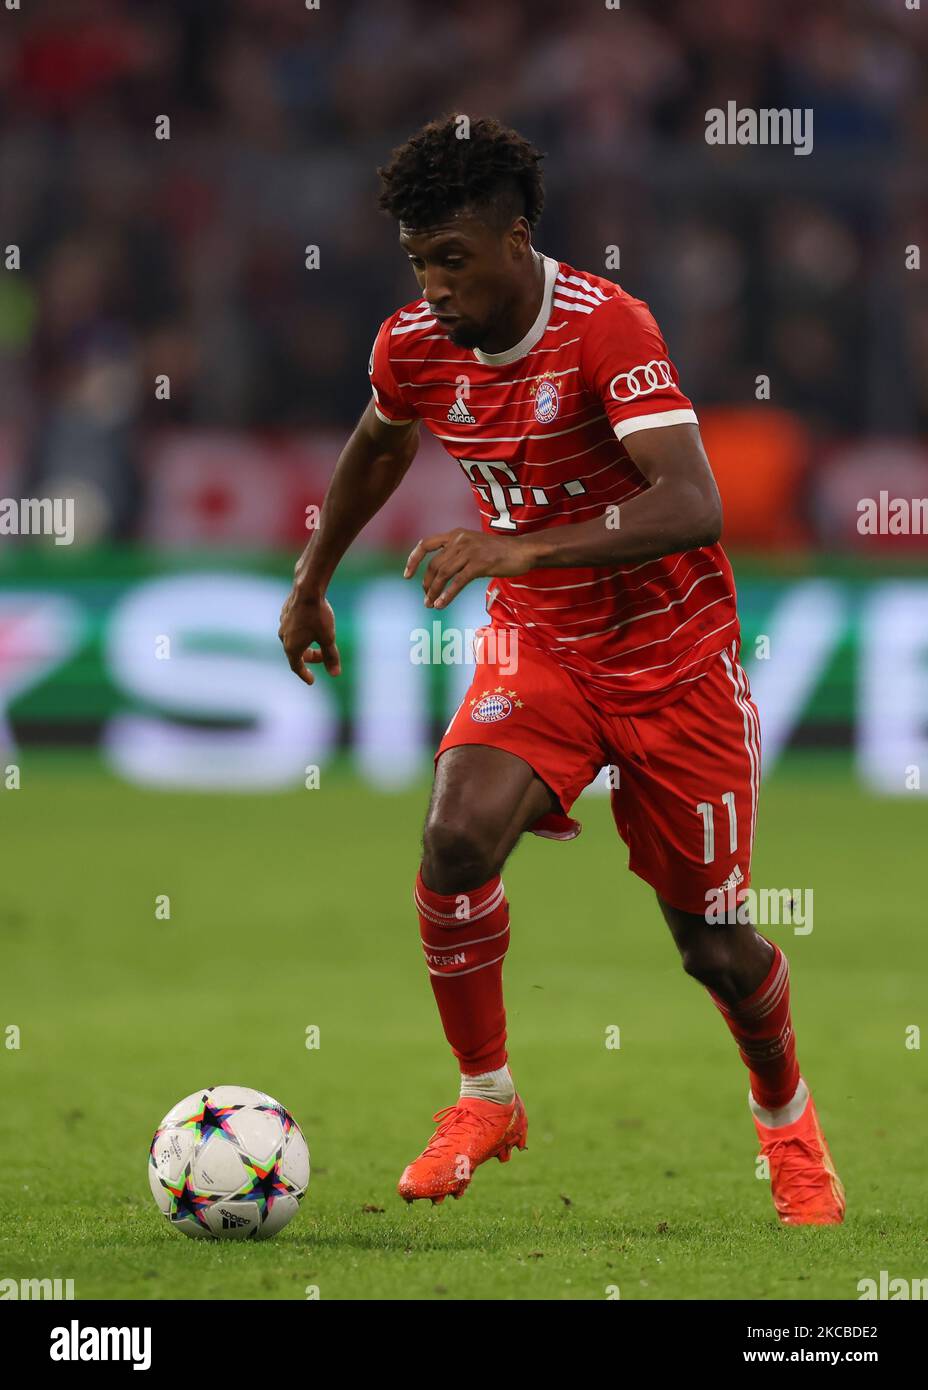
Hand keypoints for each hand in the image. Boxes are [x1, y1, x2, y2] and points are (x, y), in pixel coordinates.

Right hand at [278, 590, 340, 685]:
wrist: (307, 590)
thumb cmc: (318, 616)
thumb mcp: (328, 639)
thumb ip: (331, 657)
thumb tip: (335, 674)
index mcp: (292, 647)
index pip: (297, 667)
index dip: (305, 675)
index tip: (311, 681)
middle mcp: (284, 638)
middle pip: (296, 654)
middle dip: (310, 658)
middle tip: (323, 657)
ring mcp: (282, 625)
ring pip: (293, 640)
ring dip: (305, 645)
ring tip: (318, 641)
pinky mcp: (285, 613)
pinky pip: (292, 629)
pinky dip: (301, 633)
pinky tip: (310, 626)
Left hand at [404, 529, 536, 607]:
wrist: (523, 551)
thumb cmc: (499, 551)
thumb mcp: (473, 545)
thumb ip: (456, 553)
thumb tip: (439, 571)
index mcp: (456, 534)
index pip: (425, 544)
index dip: (413, 560)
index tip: (407, 575)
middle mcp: (460, 540)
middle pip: (434, 565)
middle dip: (426, 584)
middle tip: (426, 598)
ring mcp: (469, 552)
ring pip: (443, 575)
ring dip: (434, 592)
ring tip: (430, 605)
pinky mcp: (479, 564)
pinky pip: (457, 582)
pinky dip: (447, 595)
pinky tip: (441, 605)